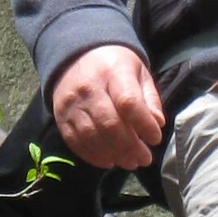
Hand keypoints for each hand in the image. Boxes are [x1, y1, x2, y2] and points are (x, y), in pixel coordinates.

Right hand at [52, 43, 165, 170]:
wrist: (76, 54)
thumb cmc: (114, 65)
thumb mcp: (138, 72)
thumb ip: (149, 98)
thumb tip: (157, 124)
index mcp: (113, 71)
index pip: (128, 102)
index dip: (144, 124)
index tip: (155, 139)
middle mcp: (89, 87)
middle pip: (110, 123)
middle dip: (130, 146)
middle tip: (144, 158)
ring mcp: (72, 103)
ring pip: (92, 136)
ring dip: (113, 154)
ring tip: (130, 162)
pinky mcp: (60, 116)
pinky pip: (75, 141)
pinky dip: (93, 156)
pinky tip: (109, 161)